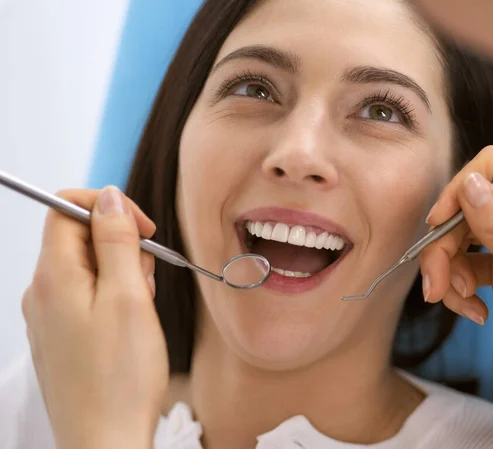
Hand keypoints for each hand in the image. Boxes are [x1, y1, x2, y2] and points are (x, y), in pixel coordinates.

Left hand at [22, 187, 168, 448]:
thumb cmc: (120, 378)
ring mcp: (49, 316)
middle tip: (146, 281)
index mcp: (53, 277)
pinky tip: (131, 325)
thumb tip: (108, 198)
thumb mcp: (129, 297)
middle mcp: (42, 292)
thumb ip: (116, 240)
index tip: (142, 229)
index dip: (108, 208)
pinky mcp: (61, 335)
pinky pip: (87, 296)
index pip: (66, 209)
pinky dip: (114, 297)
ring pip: (88, 268)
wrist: (105, 441)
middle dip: (121, 247)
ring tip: (141, 309)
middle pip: (79, 239)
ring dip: (121, 274)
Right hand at [420, 145, 492, 412]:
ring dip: (449, 274)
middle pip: (466, 211)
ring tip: (464, 306)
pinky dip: (462, 291)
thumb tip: (469, 181)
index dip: (461, 186)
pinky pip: (467, 269)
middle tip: (435, 287)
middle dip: (443, 248)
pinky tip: (477, 314)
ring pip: (460, 243)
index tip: (438, 222)